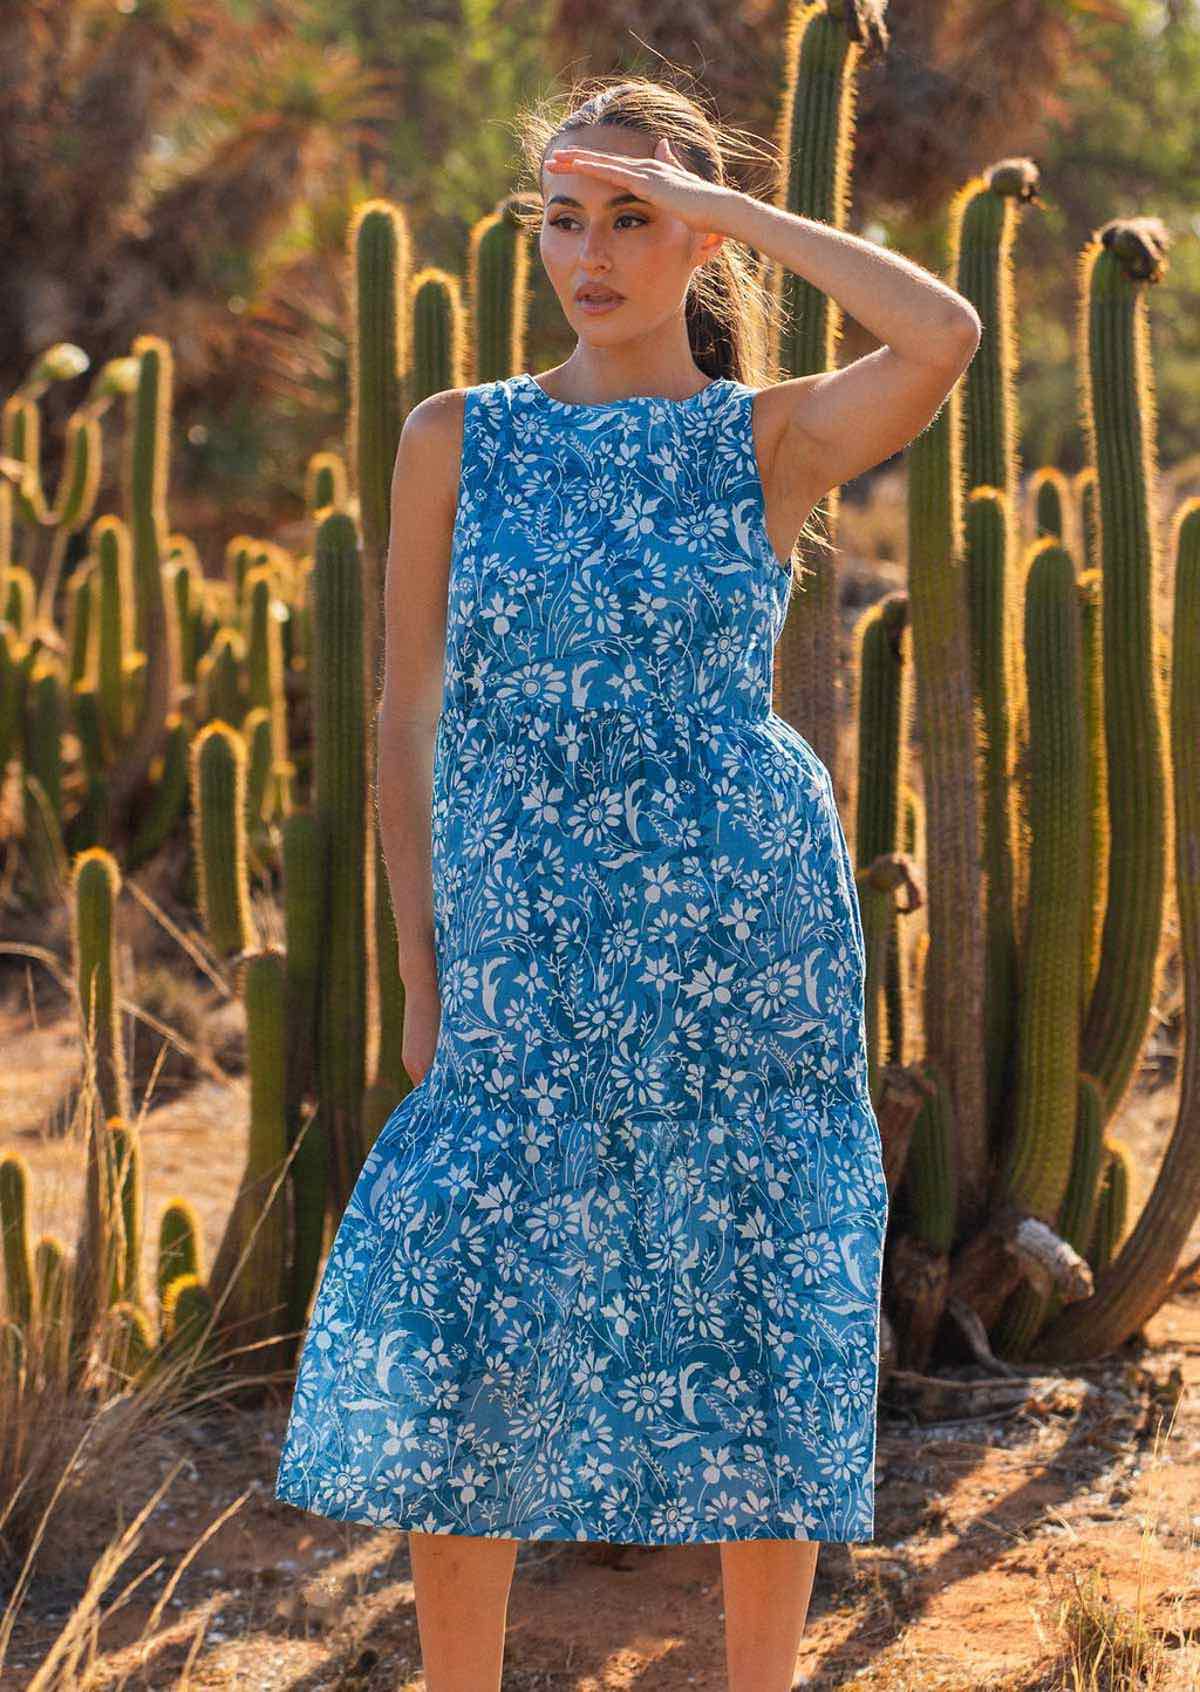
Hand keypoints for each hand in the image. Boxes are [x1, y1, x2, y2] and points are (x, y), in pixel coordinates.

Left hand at [545, 137, 740, 237]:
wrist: (719, 211)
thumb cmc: (704, 212)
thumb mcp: (682, 195)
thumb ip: (672, 173)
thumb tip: (665, 146)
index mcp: (651, 174)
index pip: (614, 169)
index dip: (592, 166)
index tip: (572, 166)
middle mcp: (645, 168)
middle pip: (603, 163)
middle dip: (577, 161)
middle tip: (552, 161)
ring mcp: (644, 172)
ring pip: (602, 163)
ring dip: (576, 161)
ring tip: (553, 160)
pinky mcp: (644, 181)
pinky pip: (611, 172)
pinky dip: (591, 166)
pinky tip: (574, 164)